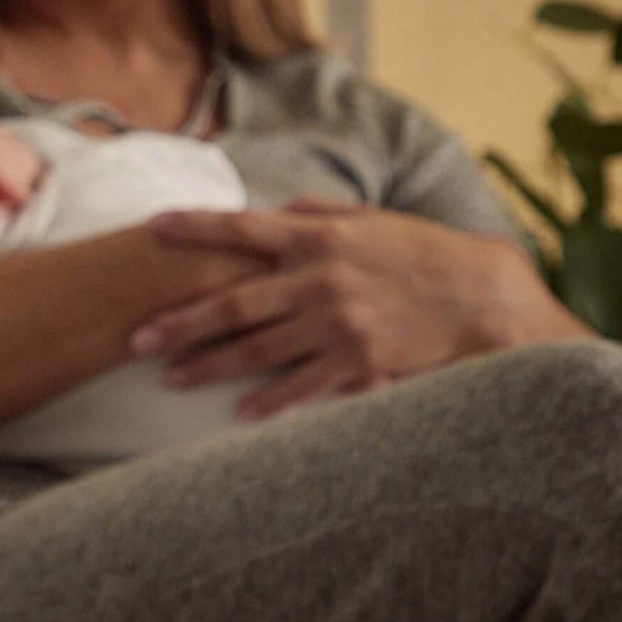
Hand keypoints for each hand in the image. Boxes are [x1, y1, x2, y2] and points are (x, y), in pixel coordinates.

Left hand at [130, 197, 590, 418]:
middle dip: (181, 322)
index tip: (152, 229)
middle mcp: (320, 279)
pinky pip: (303, 386)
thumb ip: (319, 212)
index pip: (243, 228)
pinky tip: (239, 414)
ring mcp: (338, 324)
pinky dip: (270, 402)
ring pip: (258, 350)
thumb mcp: (372, 220)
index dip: (196, 228)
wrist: (485, 298)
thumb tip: (277, 207)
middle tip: (136, 339)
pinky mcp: (359, 362)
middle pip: (234, 303)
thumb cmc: (424, 254)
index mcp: (320, 236)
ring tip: (172, 378)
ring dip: (210, 366)